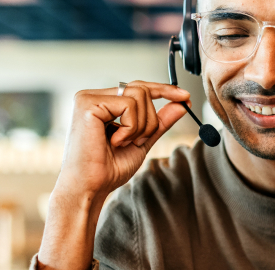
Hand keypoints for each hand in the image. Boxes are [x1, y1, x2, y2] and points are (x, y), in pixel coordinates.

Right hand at [57, 81, 190, 198]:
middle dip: (150, 119)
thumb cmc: (109, 169)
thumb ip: (160, 121)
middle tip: (138, 141)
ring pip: (138, 95)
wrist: (90, 188)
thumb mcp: (142, 141)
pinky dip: (130, 128)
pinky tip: (115, 142)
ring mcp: (88, 98)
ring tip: (123, 143)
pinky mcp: (88, 104)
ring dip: (141, 126)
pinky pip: (128, 105)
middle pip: (141, 89)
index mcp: (103, 102)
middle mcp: (93, 96)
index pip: (138, 87)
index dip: (163, 89)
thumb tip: (182, 103)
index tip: (185, 96)